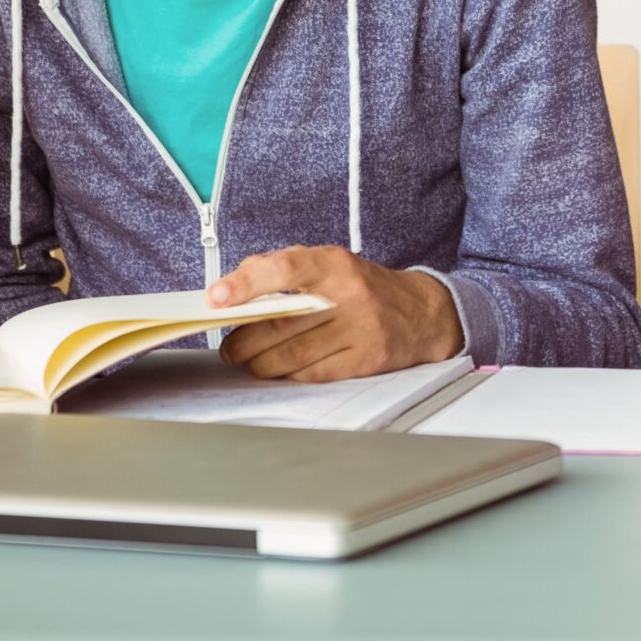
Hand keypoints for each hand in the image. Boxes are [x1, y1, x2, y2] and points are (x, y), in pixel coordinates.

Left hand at [209, 245, 464, 382]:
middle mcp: (349, 295)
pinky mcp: (367, 360)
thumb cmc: (363, 288)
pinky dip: (290, 376)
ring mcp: (360, 329)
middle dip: (243, 341)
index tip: (217, 298)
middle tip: (230, 347)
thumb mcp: (331, 265)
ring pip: (291, 356)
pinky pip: (313, 375)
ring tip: (250, 362)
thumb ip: (285, 269)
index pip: (285, 270)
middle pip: (280, 325)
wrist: (423, 313)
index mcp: (334, 263)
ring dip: (260, 364)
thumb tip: (235, 286)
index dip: (246, 284)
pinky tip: (283, 371)